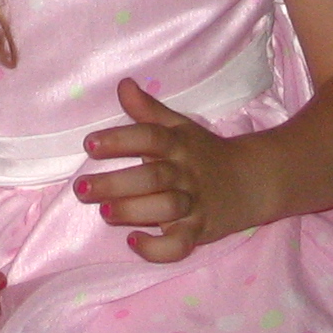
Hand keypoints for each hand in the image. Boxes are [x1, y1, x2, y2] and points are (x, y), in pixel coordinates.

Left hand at [72, 78, 267, 263]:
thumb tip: (123, 83)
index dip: (120, 140)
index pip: (150, 137)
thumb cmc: (203, 152)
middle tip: (81, 188)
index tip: (89, 144)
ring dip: (135, 211)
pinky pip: (181, 245)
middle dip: (116, 183)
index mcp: (178, 144)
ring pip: (166, 209)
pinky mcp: (200, 232)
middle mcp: (185, 173)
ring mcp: (194, 204)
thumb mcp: (179, 126)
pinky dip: (159, 249)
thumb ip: (148, 109)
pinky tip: (134, 242)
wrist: (251, 182)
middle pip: (153, 177)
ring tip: (104, 211)